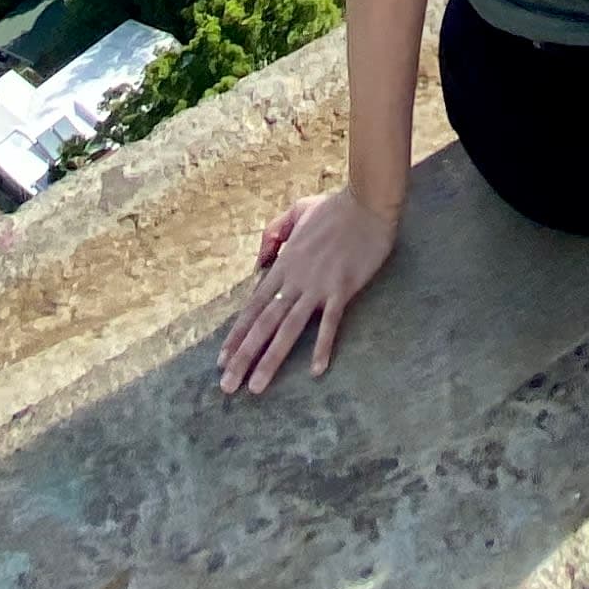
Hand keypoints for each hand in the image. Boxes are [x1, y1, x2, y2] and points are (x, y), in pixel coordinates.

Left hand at [219, 188, 396, 393]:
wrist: (366, 202)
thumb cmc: (334, 207)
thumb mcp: (296, 211)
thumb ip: (274, 232)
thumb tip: (261, 259)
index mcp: (284, 264)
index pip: (253, 306)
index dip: (236, 335)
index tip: (222, 360)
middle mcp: (295, 279)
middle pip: (263, 323)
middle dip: (243, 356)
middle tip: (227, 385)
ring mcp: (318, 286)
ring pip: (288, 329)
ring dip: (270, 359)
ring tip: (256, 387)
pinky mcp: (342, 289)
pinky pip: (330, 323)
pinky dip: (322, 346)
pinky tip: (317, 371)